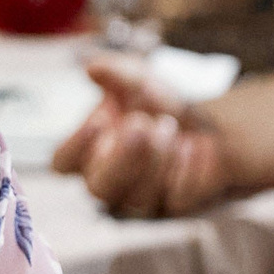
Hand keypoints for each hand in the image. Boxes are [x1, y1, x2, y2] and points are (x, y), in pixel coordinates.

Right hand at [49, 56, 233, 217]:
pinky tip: (195, 147)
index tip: (100, 120)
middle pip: (98, 188)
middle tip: (142, 123)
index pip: (64, 163)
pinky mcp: (173, 206)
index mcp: (88, 153)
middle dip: (122, 156)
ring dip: (156, 158)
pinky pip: (177, 198)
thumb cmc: (160, 105)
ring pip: (138, 197)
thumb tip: (93, 66)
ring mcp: (140, 198)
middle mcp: (109, 180)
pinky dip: (187, 169)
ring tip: (169, 125)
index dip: (76, 146)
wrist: (210, 124)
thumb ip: (117, 74)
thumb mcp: (141, 81)